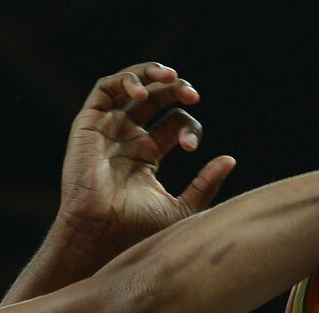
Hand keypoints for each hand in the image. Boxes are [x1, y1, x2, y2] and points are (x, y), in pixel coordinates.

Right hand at [55, 63, 236, 256]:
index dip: (189, 127)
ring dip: (151, 74)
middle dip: (176, 90)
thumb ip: (206, 185)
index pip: (174, 123)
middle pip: (155, 98)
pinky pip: (104, 89)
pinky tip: (143, 92)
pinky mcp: (88, 125)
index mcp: (147, 155)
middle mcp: (126, 139)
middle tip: (193, 95)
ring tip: (172, 77)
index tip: (190, 147)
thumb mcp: (182, 209)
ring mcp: (106, 131)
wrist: (101, 234)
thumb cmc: (137, 230)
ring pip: (129, 86)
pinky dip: (125, 81)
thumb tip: (230, 160)